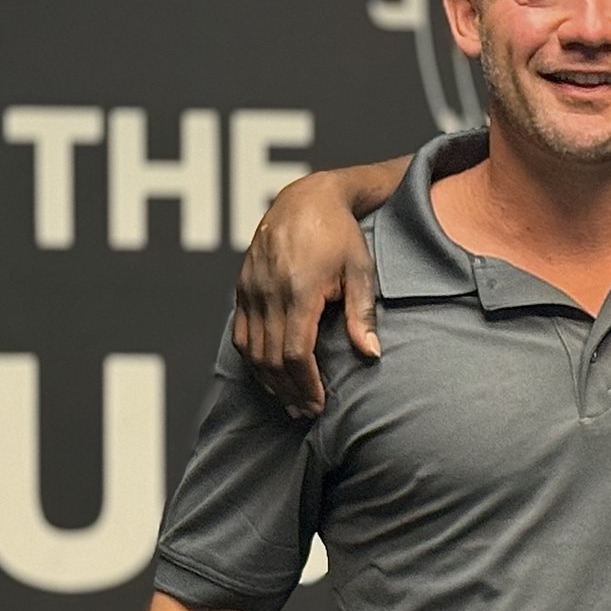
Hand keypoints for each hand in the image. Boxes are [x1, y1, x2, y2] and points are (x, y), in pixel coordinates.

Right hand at [233, 173, 381, 417]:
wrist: (305, 199)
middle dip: (290, 391)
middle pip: (272, 358)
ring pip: (252, 351)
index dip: (306, 384)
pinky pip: (240, 334)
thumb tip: (370, 354)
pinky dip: (253, 360)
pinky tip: (270, 375)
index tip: (320, 404)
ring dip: (270, 381)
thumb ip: (362, 314)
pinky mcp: (242, 288)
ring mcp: (250, 290)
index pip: (296, 353)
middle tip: (307, 412)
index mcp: (299, 290)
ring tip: (290, 401)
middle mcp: (268, 292)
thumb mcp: (360, 270)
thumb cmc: (340, 235)